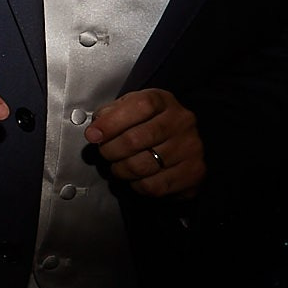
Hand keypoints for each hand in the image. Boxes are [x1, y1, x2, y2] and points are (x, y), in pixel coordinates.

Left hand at [87, 88, 204, 197]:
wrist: (182, 145)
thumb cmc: (149, 125)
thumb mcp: (129, 110)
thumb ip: (110, 114)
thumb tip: (95, 132)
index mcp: (164, 101)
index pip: (139, 107)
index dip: (111, 122)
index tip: (93, 135)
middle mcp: (181, 122)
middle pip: (135, 139)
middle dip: (110, 150)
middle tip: (105, 153)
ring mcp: (191, 148)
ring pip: (140, 166)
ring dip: (120, 170)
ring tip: (119, 166)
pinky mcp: (194, 173)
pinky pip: (153, 186)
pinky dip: (136, 185)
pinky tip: (137, 177)